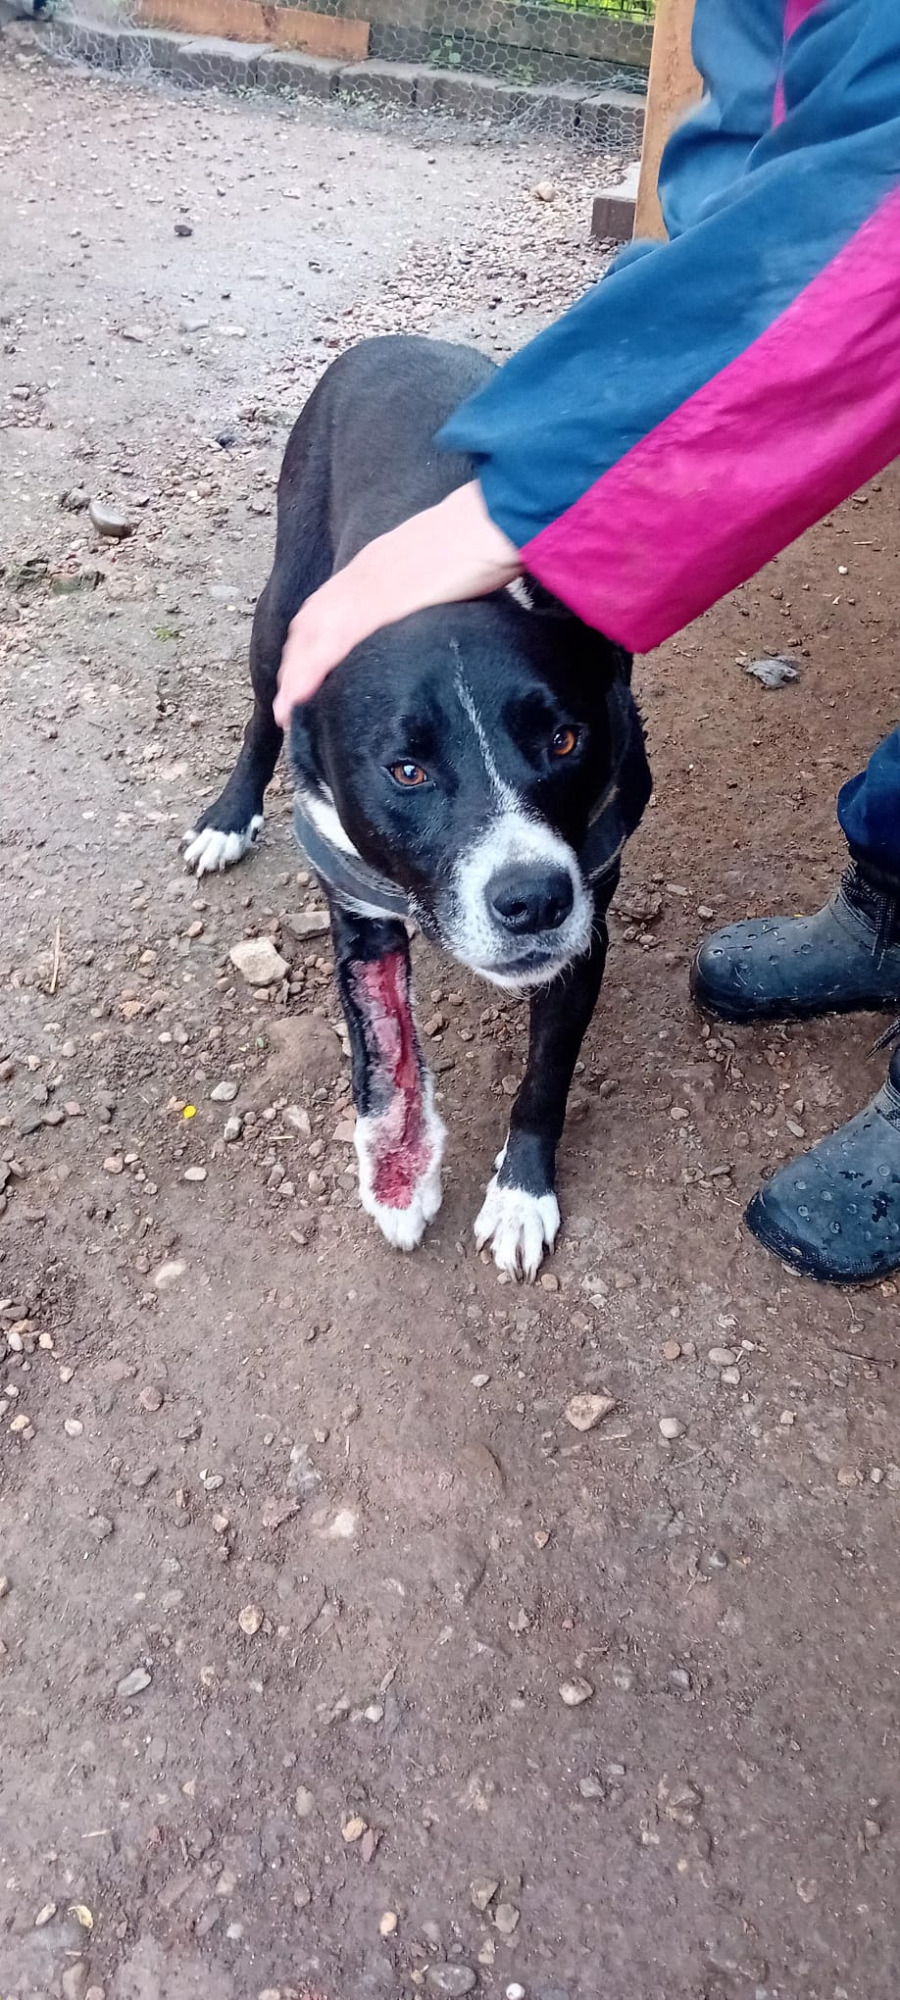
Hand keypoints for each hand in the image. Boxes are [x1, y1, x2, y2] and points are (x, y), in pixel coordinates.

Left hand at [272, 479, 520, 725]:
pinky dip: (312, 669)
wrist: (494, 521)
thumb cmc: (481, 538)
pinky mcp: (382, 604)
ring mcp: (369, 588)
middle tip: (286, 702)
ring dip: (296, 674)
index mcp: (376, 563)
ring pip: (314, 635)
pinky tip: (302, 694)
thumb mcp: (441, 561)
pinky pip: (336, 641)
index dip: (307, 639)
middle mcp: (363, 573)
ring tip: (288, 709)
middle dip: (293, 663)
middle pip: (310, 622)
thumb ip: (426, 584)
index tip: (300, 670)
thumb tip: (431, 607)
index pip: (326, 604)